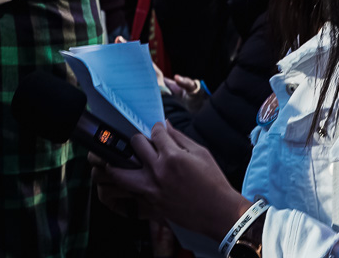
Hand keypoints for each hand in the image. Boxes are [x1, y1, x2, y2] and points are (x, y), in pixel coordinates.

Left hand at [94, 122, 250, 239]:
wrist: (220, 213)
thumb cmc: (214, 183)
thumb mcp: (201, 153)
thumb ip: (179, 137)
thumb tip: (165, 124)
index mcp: (173, 157)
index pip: (155, 132)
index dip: (156, 127)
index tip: (158, 128)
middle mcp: (159, 171)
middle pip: (135, 144)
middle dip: (140, 138)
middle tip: (144, 141)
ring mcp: (152, 189)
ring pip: (120, 173)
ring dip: (118, 163)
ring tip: (122, 159)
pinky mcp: (152, 203)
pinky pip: (132, 189)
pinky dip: (131, 181)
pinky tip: (137, 177)